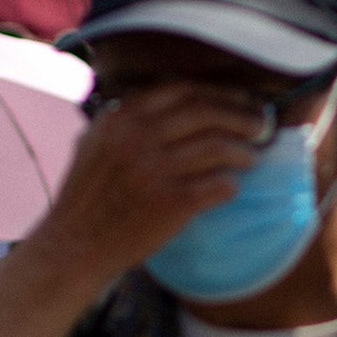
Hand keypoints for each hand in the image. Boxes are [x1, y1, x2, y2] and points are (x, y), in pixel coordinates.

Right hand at [29, 84, 264, 289]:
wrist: (75, 245)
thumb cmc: (88, 196)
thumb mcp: (96, 143)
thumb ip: (128, 120)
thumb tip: (171, 103)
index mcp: (121, 117)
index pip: (182, 90)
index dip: (219, 94)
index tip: (242, 100)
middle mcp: (138, 138)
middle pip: (206, 113)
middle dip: (241, 117)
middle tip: (262, 126)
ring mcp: (155, 170)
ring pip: (218, 148)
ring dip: (243, 152)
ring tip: (253, 158)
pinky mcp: (172, 203)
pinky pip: (218, 185)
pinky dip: (231, 184)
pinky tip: (234, 187)